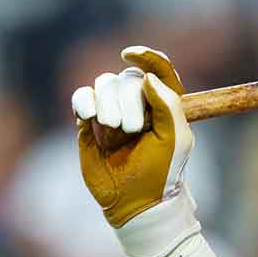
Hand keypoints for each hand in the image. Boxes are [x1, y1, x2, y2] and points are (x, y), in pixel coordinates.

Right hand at [72, 46, 193, 227]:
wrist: (137, 201)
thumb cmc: (162, 170)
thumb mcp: (176, 138)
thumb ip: (168, 105)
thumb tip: (146, 78)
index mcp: (163, 103)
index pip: (156, 69)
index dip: (146, 57)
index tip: (131, 55)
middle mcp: (137, 102)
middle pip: (127, 78)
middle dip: (128, 99)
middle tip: (133, 129)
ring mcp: (112, 110)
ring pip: (103, 84)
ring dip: (108, 102)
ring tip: (114, 128)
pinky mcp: (88, 123)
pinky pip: (81, 97)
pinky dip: (84, 101)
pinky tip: (89, 116)